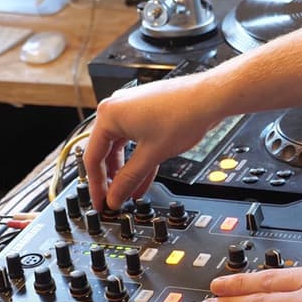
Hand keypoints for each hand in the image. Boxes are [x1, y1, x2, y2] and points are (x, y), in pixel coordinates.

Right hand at [83, 74, 224, 209]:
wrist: (209, 99)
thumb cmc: (183, 115)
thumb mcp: (151, 155)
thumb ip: (129, 179)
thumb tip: (115, 196)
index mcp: (109, 115)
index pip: (92, 158)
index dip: (96, 185)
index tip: (100, 202)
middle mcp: (116, 108)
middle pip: (105, 152)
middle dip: (111, 178)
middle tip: (114, 198)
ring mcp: (131, 109)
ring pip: (122, 148)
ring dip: (126, 171)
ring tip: (129, 191)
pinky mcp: (145, 112)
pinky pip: (136, 140)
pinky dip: (139, 159)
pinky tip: (143, 179)